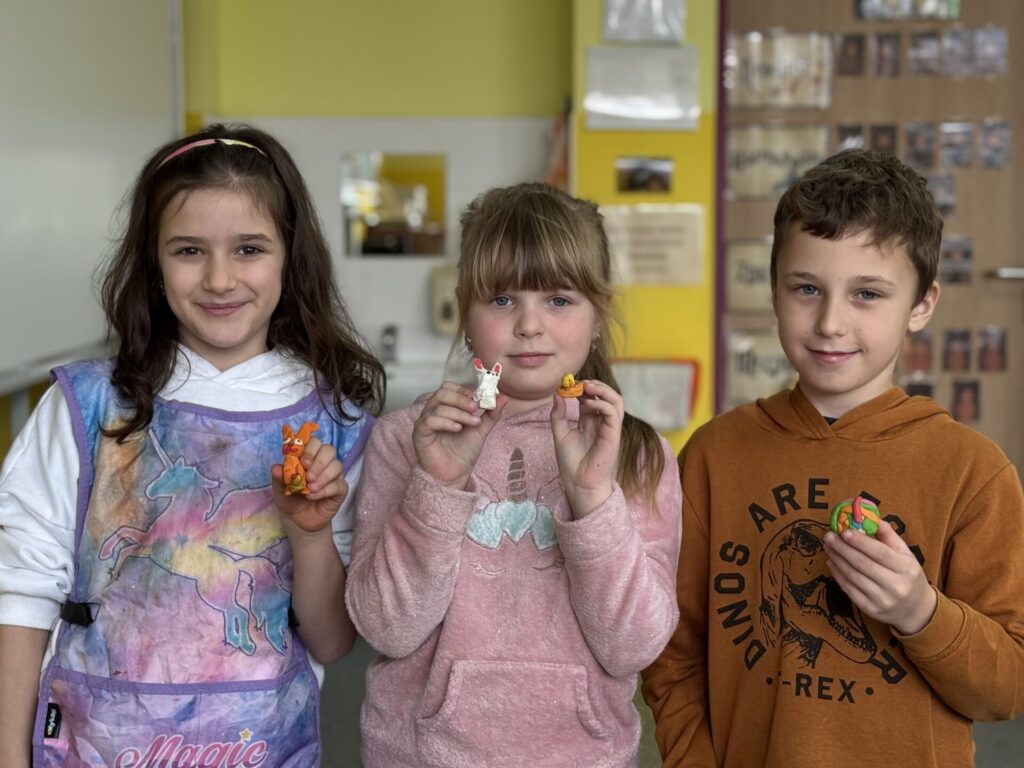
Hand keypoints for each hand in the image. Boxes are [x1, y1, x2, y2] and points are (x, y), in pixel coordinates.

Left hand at [271, 437, 346, 534]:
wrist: (298, 520)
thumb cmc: (290, 499)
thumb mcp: (279, 489)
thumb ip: (278, 477)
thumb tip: (276, 467)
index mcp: (309, 457)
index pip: (314, 442)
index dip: (310, 449)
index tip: (302, 462)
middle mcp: (324, 463)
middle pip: (329, 450)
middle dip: (319, 462)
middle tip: (308, 476)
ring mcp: (334, 475)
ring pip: (337, 466)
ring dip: (323, 476)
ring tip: (309, 488)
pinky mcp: (340, 489)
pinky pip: (338, 485)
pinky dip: (325, 490)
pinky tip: (313, 496)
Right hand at [413, 381, 506, 488]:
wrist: (454, 475)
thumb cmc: (463, 452)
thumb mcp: (481, 429)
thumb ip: (491, 414)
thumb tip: (504, 397)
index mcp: (445, 406)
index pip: (449, 387)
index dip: (465, 391)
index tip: (480, 399)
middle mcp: (432, 411)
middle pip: (442, 392)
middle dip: (462, 399)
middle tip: (476, 408)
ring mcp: (425, 421)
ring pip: (438, 406)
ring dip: (459, 413)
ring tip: (473, 423)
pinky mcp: (420, 433)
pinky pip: (430, 421)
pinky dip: (446, 422)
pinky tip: (458, 429)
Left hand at [550, 379, 621, 518]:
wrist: (579, 484)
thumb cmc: (571, 463)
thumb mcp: (560, 434)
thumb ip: (558, 415)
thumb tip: (557, 394)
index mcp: (590, 421)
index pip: (591, 397)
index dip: (581, 388)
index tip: (567, 384)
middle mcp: (601, 422)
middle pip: (607, 395)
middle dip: (594, 385)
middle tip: (579, 383)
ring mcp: (609, 428)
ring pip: (616, 401)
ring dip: (603, 390)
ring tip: (587, 388)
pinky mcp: (613, 435)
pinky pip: (614, 414)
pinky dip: (603, 404)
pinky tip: (589, 404)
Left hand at [823, 519, 936, 634]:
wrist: (916, 609)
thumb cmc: (907, 574)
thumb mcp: (905, 553)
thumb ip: (888, 534)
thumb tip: (867, 516)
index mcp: (906, 568)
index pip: (880, 553)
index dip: (860, 542)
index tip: (844, 531)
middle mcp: (896, 586)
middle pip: (863, 564)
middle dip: (842, 548)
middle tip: (828, 536)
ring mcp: (883, 600)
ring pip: (853, 576)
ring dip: (837, 559)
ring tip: (828, 546)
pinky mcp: (871, 609)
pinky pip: (849, 589)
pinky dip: (838, 574)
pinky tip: (832, 562)